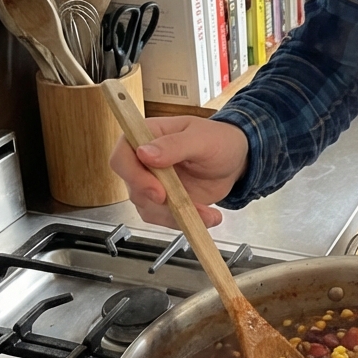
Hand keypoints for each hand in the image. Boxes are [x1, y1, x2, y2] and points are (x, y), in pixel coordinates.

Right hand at [109, 115, 249, 230]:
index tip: (157, 189)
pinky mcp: (163, 202)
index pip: (121, 157)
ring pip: (147, 208)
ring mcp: (152, 183)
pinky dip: (184, 221)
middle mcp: (143, 161)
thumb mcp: (201, 139)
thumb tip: (144, 153)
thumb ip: (174, 145)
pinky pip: (163, 218)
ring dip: (176, 215)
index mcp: (146, 136)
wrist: (236, 161)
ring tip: (206, 212)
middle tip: (186, 205)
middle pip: (133, 187)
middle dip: (158, 201)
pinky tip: (207, 215)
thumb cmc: (219, 140)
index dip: (133, 176)